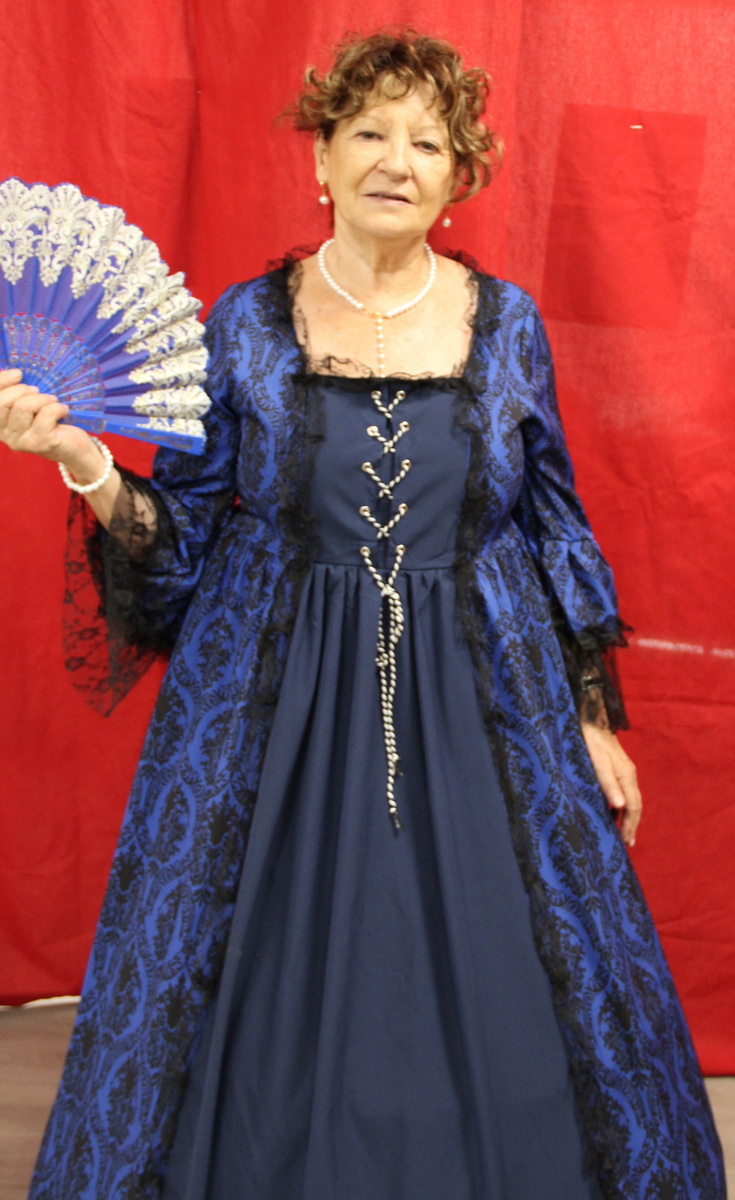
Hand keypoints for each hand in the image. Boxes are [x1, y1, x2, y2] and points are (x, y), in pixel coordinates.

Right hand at [0, 367, 97, 471]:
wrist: (73, 447)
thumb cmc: (49, 422)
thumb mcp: (30, 404)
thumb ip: (18, 392)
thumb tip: (14, 373)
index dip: (1, 381)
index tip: (18, 373)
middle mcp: (4, 435)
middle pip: (3, 402)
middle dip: (22, 390)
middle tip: (38, 391)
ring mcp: (21, 441)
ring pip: (23, 407)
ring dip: (42, 399)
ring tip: (52, 401)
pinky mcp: (39, 443)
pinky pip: (45, 414)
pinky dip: (57, 407)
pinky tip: (63, 410)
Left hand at [581, 723, 641, 846]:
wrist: (589, 718)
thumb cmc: (590, 740)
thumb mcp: (596, 762)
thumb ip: (607, 783)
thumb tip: (621, 806)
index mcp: (626, 776)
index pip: (633, 807)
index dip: (630, 825)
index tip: (626, 841)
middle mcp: (628, 774)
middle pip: (634, 804)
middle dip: (631, 824)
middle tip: (627, 842)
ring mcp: (623, 770)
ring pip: (629, 798)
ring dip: (626, 816)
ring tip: (621, 831)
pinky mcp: (615, 767)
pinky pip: (622, 791)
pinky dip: (620, 805)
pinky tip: (612, 811)